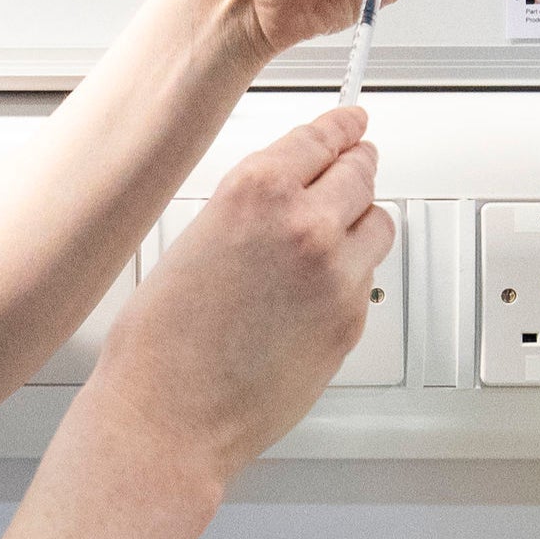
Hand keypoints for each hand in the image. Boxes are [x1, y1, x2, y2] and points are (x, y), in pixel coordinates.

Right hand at [89, 111, 391, 482]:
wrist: (169, 416)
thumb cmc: (161, 344)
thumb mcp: (195, 239)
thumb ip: (251, 208)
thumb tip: (287, 198)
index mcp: (255, 191)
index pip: (322, 137)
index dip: (341, 127)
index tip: (353, 122)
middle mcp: (304, 224)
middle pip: (361, 172)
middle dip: (356, 168)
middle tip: (354, 166)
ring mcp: (336, 274)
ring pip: (378, 224)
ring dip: (360, 222)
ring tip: (332, 238)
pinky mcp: (351, 320)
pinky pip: (366, 278)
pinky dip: (350, 275)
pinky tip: (313, 292)